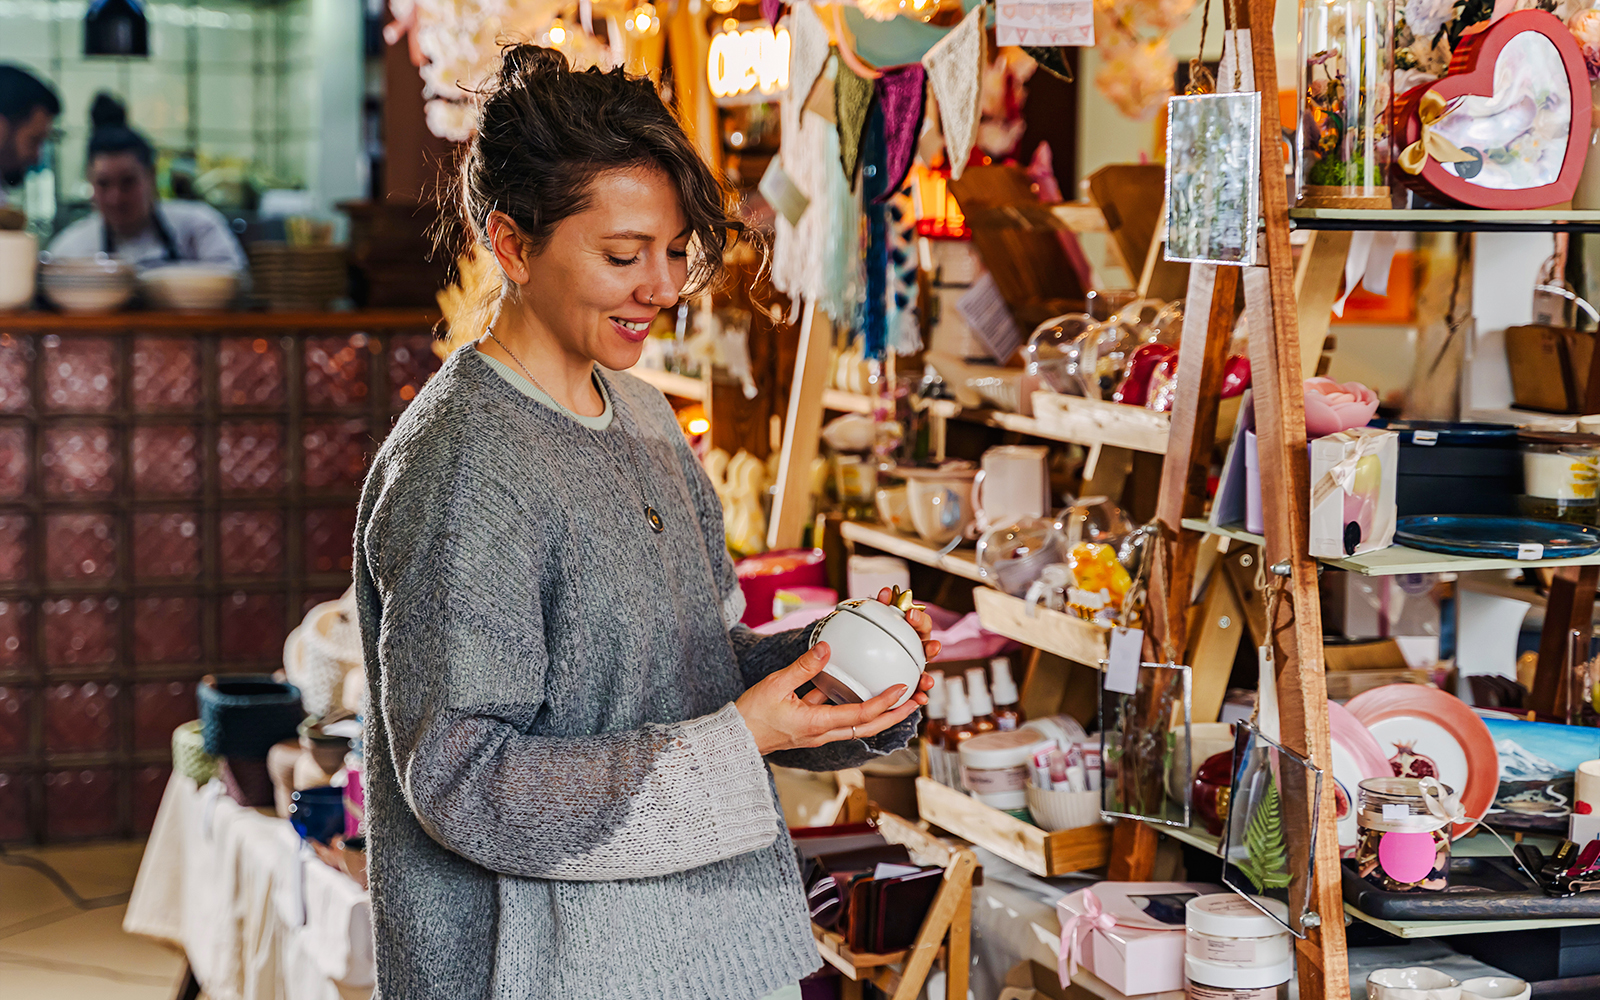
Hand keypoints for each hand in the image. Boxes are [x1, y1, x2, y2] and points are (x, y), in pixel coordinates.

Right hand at [735, 591, 941, 754]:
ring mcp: (817, 732)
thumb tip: (826, 648)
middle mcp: (822, 732)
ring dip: (880, 714)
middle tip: (916, 702)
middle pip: (868, 727)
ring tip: (898, 699)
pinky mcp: (810, 727)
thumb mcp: (775, 685)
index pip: (860, 715)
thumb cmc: (750, 716)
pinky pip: (840, 718)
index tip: (902, 689)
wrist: (733, 740)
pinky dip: (856, 707)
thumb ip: (803, 667)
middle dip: (894, 715)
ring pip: (857, 725)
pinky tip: (858, 690)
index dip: (884, 703)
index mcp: (817, 724)